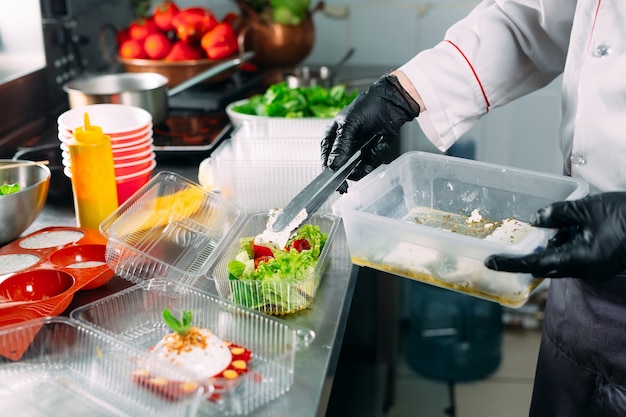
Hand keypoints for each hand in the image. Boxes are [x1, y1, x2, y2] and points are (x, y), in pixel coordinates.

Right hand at [321, 74, 419, 183]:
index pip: (326, 157)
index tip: (332, 181)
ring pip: (356, 169)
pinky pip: (370, 164)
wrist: (392, 103)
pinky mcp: (371, 152)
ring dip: (365, 162)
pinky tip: (380, 143)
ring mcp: (358, 150)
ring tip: (374, 147)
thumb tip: (333, 165)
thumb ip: (341, 145)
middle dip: (347, 172)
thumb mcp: (350, 123)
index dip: (328, 169)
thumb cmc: (368, 105)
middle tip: (348, 181)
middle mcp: (344, 145)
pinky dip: (376, 156)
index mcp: (333, 135)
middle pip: (340, 167)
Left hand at [484, 192, 625, 280]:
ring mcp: (594, 267)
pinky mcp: (601, 261)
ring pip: (561, 259)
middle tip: (514, 242)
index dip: (511, 263)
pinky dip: (566, 243)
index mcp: (580, 259)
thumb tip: (536, 220)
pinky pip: (575, 255)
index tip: (491, 262)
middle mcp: (585, 269)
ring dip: (551, 245)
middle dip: (531, 253)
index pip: (536, 264)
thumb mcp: (589, 209)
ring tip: (550, 224)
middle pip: (547, 264)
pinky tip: (569, 226)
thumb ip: (558, 214)